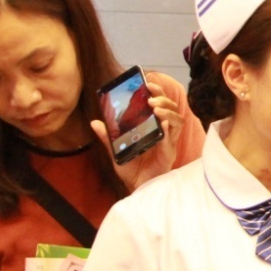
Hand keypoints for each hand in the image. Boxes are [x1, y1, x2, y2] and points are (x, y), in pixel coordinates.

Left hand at [93, 74, 184, 191]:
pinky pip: (173, 136)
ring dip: (168, 110)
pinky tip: (161, 122)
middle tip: (151, 95)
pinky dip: (169, 127)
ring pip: (176, 119)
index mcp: (152, 127)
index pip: (159, 105)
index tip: (148, 84)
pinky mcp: (170, 151)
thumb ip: (107, 137)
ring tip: (155, 107)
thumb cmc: (130, 169)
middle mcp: (163, 131)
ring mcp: (168, 141)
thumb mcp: (115, 150)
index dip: (157, 93)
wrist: (136, 187)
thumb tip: (94, 122)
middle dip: (163, 98)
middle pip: (171, 108)